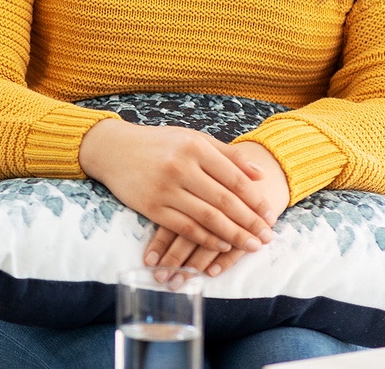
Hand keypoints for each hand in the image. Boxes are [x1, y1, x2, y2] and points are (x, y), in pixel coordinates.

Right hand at [143, 141, 290, 276]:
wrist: (114, 149)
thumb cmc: (159, 144)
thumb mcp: (192, 138)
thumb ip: (227, 155)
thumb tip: (260, 173)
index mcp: (195, 147)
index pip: (234, 178)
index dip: (255, 199)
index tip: (271, 215)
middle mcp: (181, 167)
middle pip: (224, 201)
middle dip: (250, 222)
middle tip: (268, 237)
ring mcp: (165, 188)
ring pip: (207, 218)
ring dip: (234, 235)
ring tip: (252, 246)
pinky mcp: (151, 207)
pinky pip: (185, 228)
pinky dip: (206, 239)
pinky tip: (222, 246)